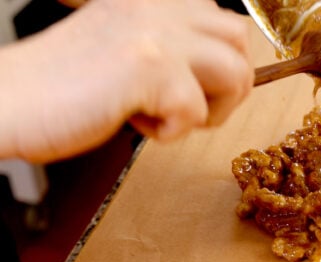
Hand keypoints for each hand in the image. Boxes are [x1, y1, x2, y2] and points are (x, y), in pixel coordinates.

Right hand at [0, 0, 253, 162]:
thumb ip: (169, 47)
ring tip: (170, 117)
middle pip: (239, 39)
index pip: (222, 19)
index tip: (195, 85)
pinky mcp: (147, 67)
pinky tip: (137, 123)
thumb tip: (221, 73)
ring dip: (212, 108)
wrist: (8, 101)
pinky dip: (173, 131)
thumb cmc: (62, 86)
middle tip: (194, 107)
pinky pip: (195, 109)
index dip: (219, 60)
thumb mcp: (124, 48)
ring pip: (234, 71)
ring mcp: (155, 33)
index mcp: (153, 0)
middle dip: (230, 84)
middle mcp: (157, 7)